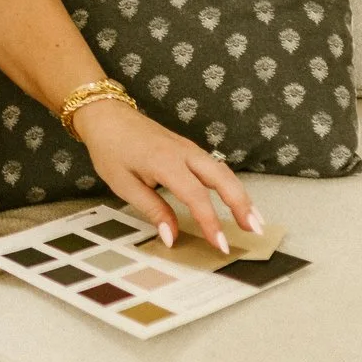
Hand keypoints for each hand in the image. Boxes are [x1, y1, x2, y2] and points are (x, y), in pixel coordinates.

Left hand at [70, 101, 261, 253]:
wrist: (107, 116)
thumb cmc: (111, 149)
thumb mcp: (123, 184)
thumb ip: (152, 210)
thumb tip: (172, 237)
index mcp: (166, 162)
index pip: (196, 196)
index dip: (210, 223)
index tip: (220, 245)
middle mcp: (185, 153)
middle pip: (222, 179)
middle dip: (242, 205)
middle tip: (254, 231)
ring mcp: (190, 149)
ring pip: (224, 172)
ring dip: (241, 195)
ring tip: (254, 221)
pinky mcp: (190, 149)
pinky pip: (216, 167)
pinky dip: (231, 185)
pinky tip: (237, 200)